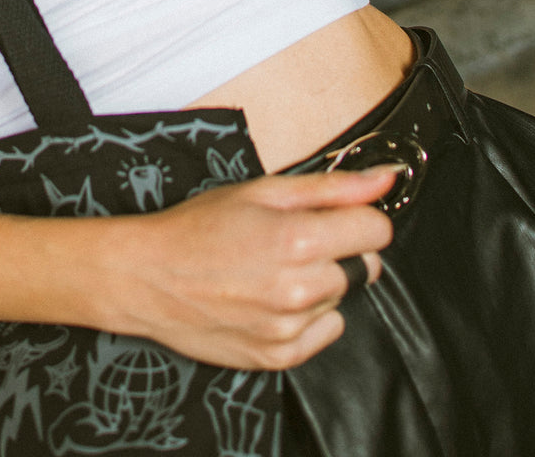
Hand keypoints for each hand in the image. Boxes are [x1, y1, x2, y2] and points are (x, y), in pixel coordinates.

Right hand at [105, 165, 397, 369]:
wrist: (148, 277)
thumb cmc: (198, 227)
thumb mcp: (262, 190)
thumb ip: (331, 187)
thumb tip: (385, 178)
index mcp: (297, 238)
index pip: (376, 231)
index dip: (360, 218)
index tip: (338, 217)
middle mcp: (299, 288)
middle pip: (362, 266)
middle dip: (338, 250)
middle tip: (292, 242)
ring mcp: (290, 327)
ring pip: (340, 298)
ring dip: (318, 283)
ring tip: (271, 270)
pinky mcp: (279, 357)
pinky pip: (325, 332)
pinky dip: (307, 317)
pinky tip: (270, 299)